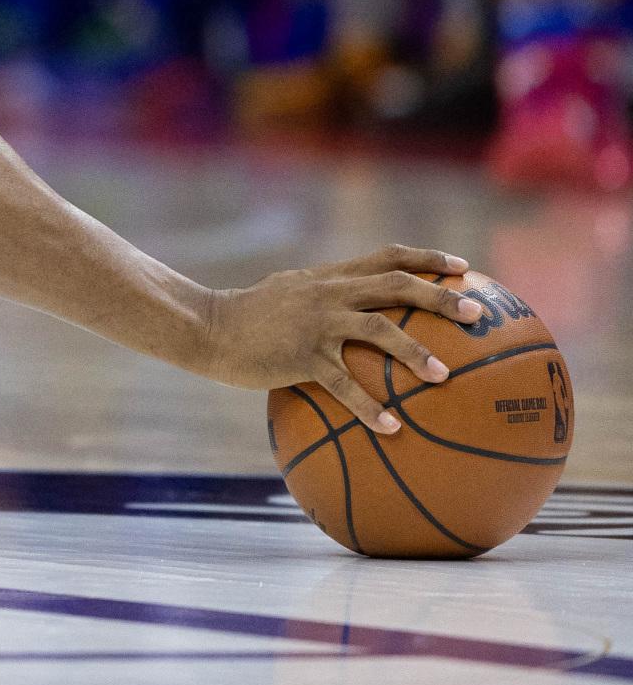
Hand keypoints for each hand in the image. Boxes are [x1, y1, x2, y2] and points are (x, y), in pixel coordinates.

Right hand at [193, 246, 471, 433]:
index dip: (428, 259)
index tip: (463, 269)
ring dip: (415, 352)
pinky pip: (343, 384)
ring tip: (444, 375)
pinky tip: (391, 428)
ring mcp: (316, 323)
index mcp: (330, 277)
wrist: (206, 326)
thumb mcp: (288, 293)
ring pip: (379, 330)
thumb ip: (323, 298)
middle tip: (477, 315)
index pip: (388, 256)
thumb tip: (357, 317)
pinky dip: (369, 407)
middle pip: (396, 286)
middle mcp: (329, 294)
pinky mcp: (300, 355)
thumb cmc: (247, 316)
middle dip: (440, 298)